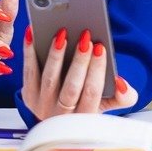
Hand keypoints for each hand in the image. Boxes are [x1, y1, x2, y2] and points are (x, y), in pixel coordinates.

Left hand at [21, 25, 136, 120]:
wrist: (58, 117)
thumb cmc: (86, 103)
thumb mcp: (108, 104)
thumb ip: (123, 97)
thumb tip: (121, 83)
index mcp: (85, 117)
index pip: (92, 93)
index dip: (97, 70)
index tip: (100, 48)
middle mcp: (62, 115)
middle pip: (71, 88)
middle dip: (79, 61)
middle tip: (85, 37)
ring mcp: (42, 106)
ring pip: (49, 79)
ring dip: (56, 55)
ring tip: (62, 34)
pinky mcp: (28, 95)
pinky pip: (29, 72)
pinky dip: (30, 51)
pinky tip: (33, 33)